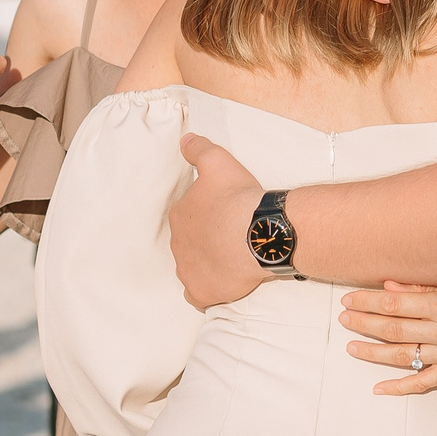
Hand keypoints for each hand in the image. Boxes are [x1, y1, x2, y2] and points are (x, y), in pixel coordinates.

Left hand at [172, 134, 269, 308]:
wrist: (257, 232)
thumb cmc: (238, 197)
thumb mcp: (218, 161)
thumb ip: (198, 149)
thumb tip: (184, 140)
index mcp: (180, 215)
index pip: (188, 216)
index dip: (207, 215)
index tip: (226, 214)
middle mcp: (178, 244)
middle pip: (189, 242)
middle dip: (206, 240)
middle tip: (231, 237)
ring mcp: (188, 270)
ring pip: (191, 268)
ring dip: (206, 265)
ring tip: (230, 261)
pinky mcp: (201, 292)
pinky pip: (197, 295)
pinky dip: (205, 291)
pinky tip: (221, 285)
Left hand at [340, 281, 436, 394]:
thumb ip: (422, 287)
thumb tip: (388, 286)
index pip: (394, 304)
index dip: (367, 301)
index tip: (348, 299)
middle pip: (393, 330)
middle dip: (363, 323)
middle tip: (342, 318)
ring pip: (402, 356)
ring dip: (372, 352)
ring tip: (351, 346)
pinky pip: (422, 384)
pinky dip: (399, 388)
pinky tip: (378, 388)